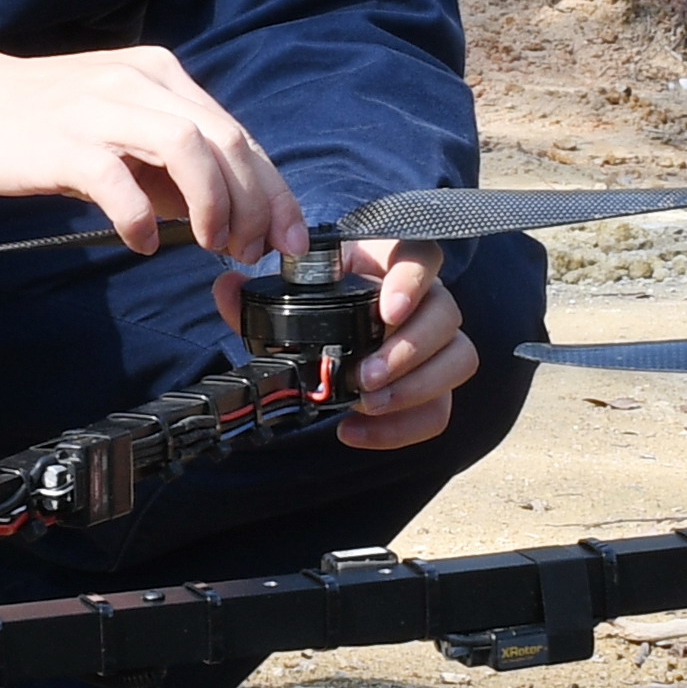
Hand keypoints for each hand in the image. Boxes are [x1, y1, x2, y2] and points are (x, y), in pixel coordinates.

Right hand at [0, 32, 307, 261]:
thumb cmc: (43, 121)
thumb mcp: (120, 128)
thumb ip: (168, 165)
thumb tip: (222, 215)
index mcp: (162, 78)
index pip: (239, 135)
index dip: (274, 191)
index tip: (289, 239)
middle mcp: (141, 83)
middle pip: (228, 141)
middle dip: (256, 204)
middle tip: (253, 251)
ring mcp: (102, 108)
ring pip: (189, 148)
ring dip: (213, 205)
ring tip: (210, 245)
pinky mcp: (63, 142)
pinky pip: (117, 181)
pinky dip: (140, 218)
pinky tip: (141, 243)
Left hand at [208, 239, 478, 450]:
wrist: (333, 334)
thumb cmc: (319, 304)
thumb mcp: (290, 295)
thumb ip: (259, 294)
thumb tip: (227, 288)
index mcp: (392, 264)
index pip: (424, 256)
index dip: (413, 281)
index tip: (386, 311)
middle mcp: (427, 300)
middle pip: (446, 315)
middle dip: (408, 351)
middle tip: (365, 376)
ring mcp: (438, 344)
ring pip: (459, 359)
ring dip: (415, 388)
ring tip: (366, 404)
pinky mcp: (436, 386)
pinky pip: (440, 409)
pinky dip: (403, 428)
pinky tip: (357, 431)